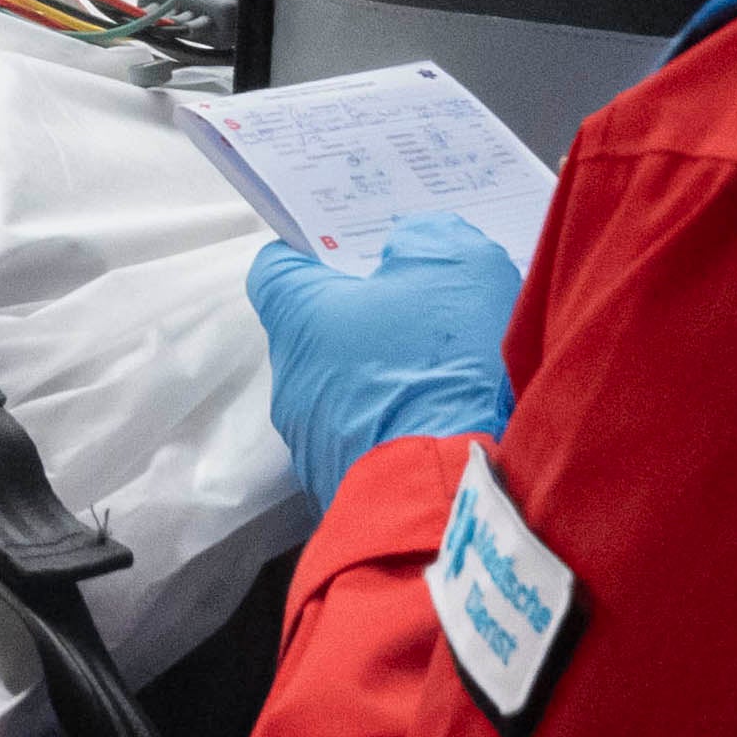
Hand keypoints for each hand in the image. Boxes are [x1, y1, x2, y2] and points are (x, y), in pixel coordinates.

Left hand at [247, 214, 522, 503]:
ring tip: (450, 369)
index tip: (356, 247)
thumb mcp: (458, 268)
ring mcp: (311, 441)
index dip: (316, 251)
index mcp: (298, 316)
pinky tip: (450, 420)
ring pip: (347, 391)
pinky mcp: (342, 487)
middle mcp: (291, 379)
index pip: (278, 268)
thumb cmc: (442, 368)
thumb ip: (430, 241)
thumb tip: (413, 246)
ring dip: (387, 378)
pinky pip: (370, 441)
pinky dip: (402, 426)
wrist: (450, 495)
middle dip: (366, 317)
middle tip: (422, 302)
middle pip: (319, 331)